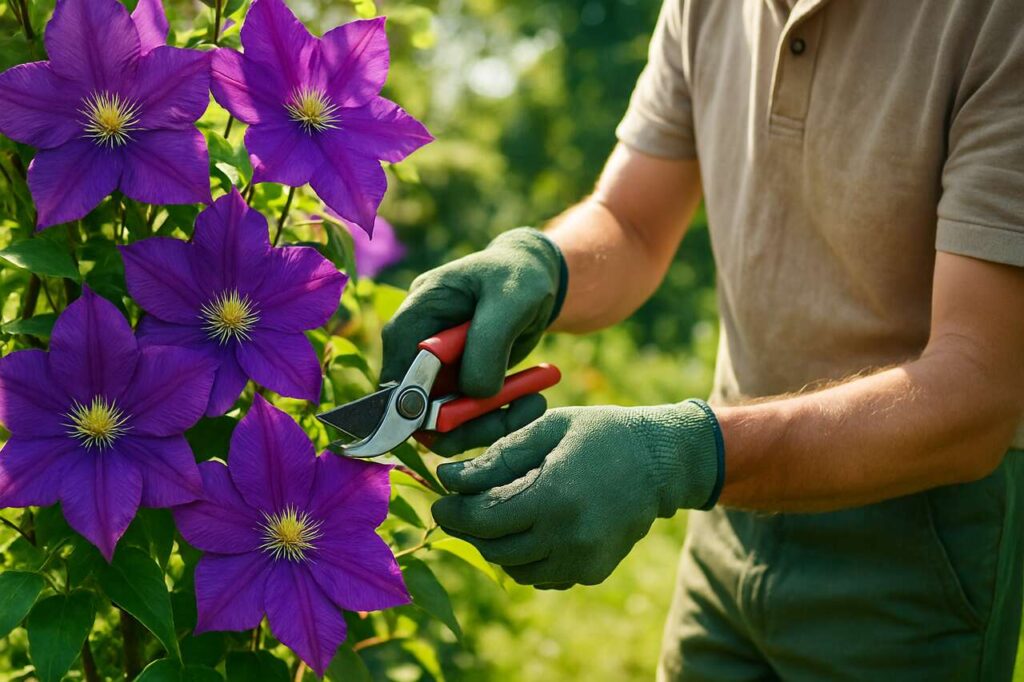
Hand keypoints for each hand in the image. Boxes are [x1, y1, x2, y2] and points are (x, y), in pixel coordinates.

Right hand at [381, 228, 566, 454]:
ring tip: (533, 404)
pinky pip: (468, 420)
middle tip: (510, 417)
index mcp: (415, 317)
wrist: (535, 278)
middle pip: (417, 410)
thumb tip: (476, 392)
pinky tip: (532, 400)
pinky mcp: (458, 384)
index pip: (397, 375)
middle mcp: (416, 350)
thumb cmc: (517, 277)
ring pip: (444, 424)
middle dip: (462, 425)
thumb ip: (488, 344)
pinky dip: (499, 419)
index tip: (453, 421)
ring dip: (487, 425)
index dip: (415, 408)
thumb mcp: (510, 300)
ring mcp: (436, 370)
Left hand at [431, 401, 723, 587]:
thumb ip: (497, 457)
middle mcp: (567, 538)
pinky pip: (541, 574)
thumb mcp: (547, 430)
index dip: (452, 512)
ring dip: (496, 543)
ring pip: (513, 567)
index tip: (439, 500)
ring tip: (501, 511)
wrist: (662, 462)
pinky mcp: (591, 571)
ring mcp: (582, 560)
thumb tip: (449, 478)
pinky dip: (526, 556)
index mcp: (552, 498)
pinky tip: (534, 526)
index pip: (482, 520)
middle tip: (461, 505)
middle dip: (469, 527)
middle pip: (493, 547)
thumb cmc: (600, 434)